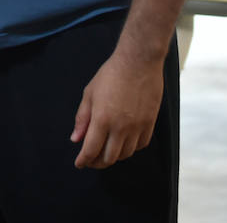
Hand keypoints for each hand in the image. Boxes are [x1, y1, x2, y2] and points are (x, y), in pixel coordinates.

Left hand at [70, 49, 164, 168]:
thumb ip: (82, 118)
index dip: (83, 160)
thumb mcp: (89, 93)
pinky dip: (130, 148)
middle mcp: (120, 127)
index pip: (91, 150)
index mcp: (102, 119)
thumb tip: (76, 139)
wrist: (138, 62)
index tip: (79, 163)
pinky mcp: (150, 123)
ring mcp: (137, 127)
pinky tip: (124, 143)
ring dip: (114, 156)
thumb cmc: (111, 74)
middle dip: (97, 163)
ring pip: (125, 154)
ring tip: (106, 151)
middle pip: (109, 158)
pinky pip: (140, 145)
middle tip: (91, 160)